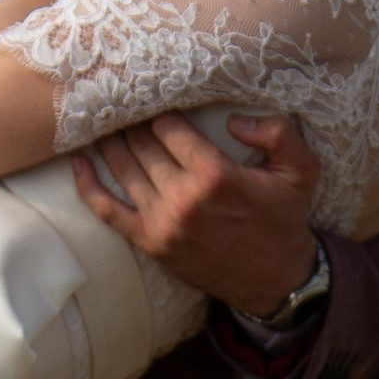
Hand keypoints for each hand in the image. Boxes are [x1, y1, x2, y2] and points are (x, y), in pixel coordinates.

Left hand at [71, 113, 324, 316]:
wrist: (274, 280)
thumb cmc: (284, 220)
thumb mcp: (301, 171)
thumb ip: (279, 133)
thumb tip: (234, 120)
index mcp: (215, 175)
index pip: (170, 128)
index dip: (161, 111)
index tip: (157, 98)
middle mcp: (183, 198)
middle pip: (141, 145)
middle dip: (132, 122)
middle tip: (122, 103)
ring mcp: (162, 222)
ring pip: (123, 169)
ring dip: (110, 142)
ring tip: (103, 122)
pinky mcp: (150, 242)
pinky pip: (106, 210)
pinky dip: (87, 184)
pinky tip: (77, 161)